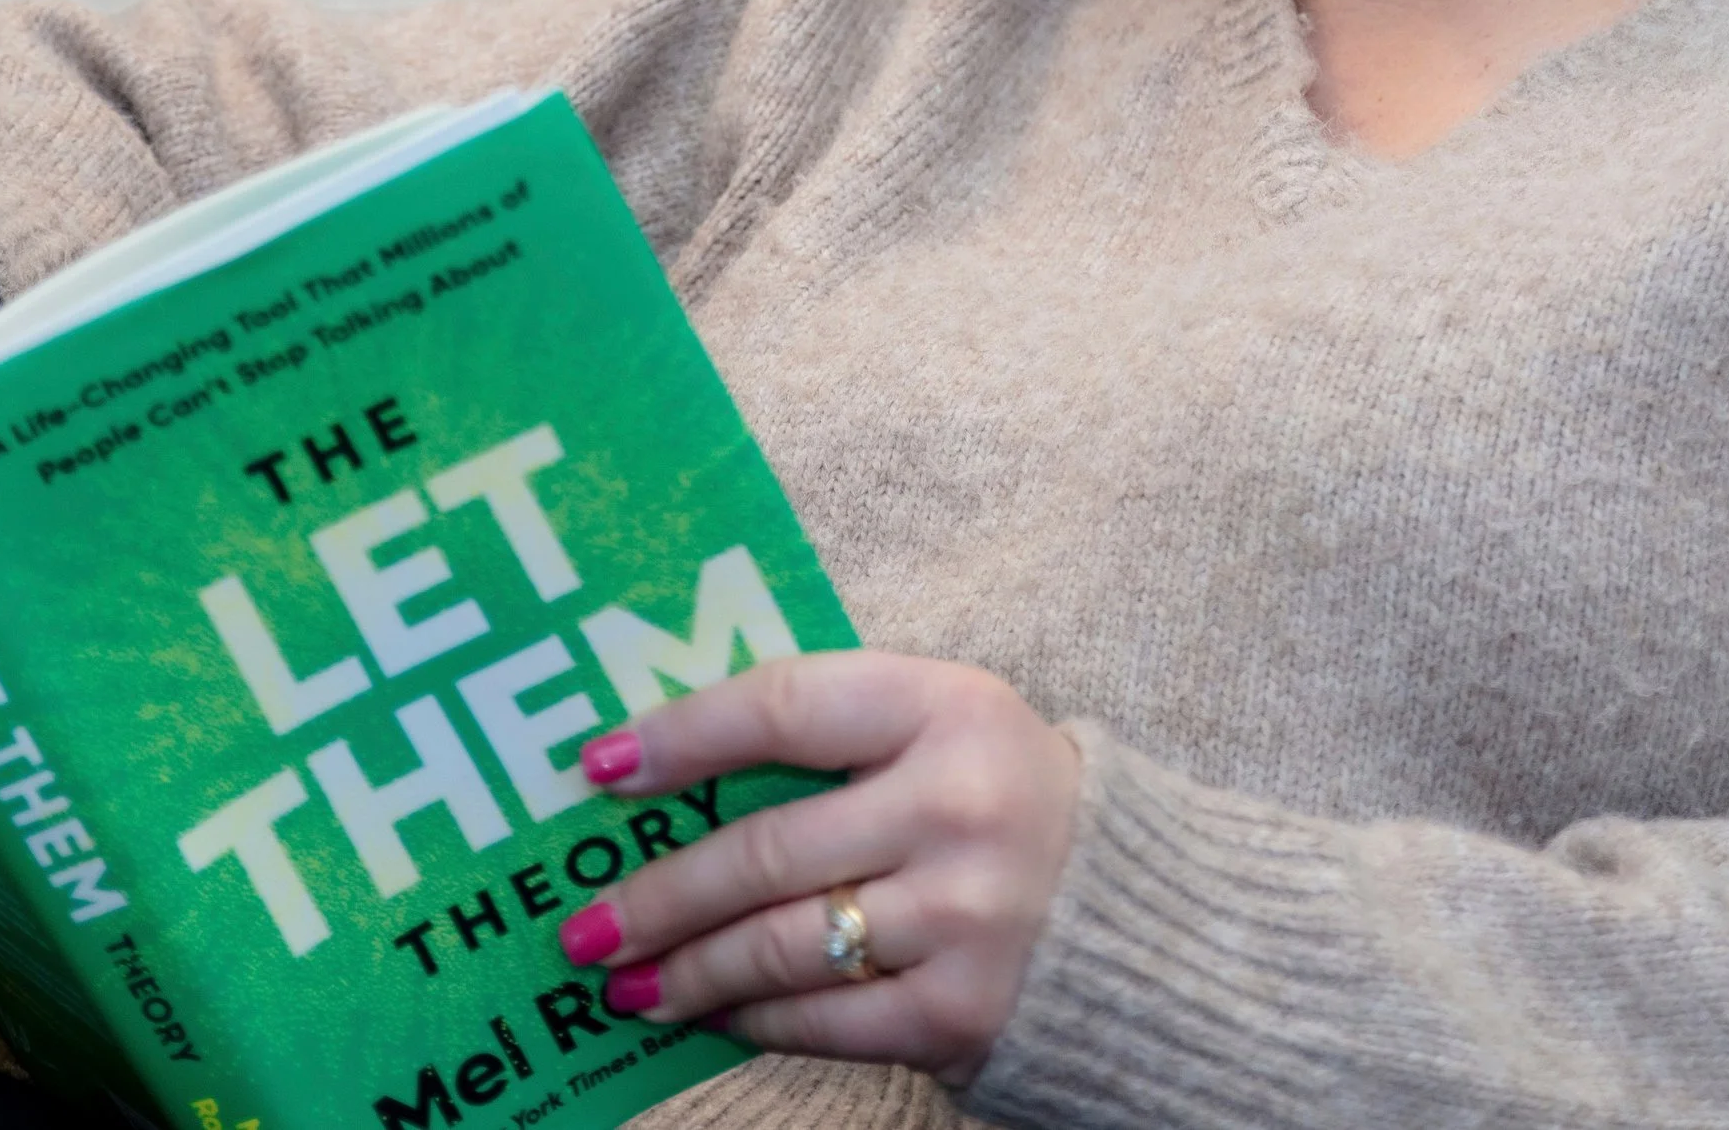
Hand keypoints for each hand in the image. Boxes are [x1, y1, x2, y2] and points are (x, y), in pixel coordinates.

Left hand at [557, 650, 1080, 1085]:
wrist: (1145, 917)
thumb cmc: (1011, 802)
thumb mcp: (949, 729)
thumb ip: (841, 736)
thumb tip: (675, 769)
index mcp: (949, 707)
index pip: (785, 708)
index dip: (683, 736)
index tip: (598, 768)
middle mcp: (956, 805)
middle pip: (766, 848)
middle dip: (659, 893)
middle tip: (583, 924)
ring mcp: (962, 914)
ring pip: (780, 945)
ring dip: (686, 969)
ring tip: (623, 981)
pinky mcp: (960, 1012)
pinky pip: (822, 1021)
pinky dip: (752, 1019)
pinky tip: (709, 1013)